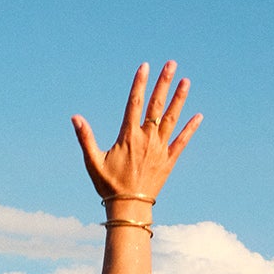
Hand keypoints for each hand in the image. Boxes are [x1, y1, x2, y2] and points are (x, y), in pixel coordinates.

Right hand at [72, 62, 200, 209]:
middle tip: (171, 64)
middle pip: (156, 105)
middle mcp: (146, 139)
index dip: (140, 83)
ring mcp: (159, 149)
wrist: (128, 209)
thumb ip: (86, 138)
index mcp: (128, 136)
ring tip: (186, 81)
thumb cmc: (109, 186)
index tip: (145, 66)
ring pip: (171, 119)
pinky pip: (181, 142)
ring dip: (179, 99)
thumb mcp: (93, 162)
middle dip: (164, 83)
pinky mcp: (168, 161)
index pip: (134, 103)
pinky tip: (199, 116)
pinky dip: (190, 129)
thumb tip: (75, 118)